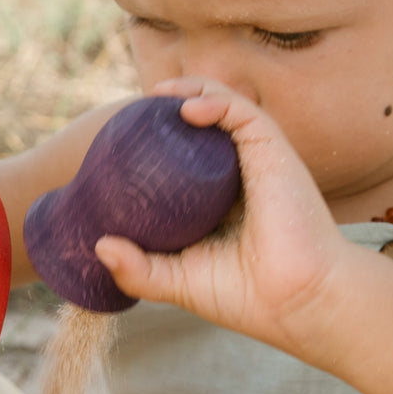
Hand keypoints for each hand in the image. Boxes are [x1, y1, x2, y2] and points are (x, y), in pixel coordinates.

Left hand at [93, 81, 351, 355]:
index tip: (126, 141)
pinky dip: (214, 101)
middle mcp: (241, 175)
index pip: (189, 157)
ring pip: (224, 107)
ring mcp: (259, 161)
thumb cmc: (245, 296)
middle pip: (205, 125)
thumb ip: (137, 270)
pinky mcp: (274, 151)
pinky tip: (185, 110)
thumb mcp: (176, 282)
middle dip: (170, 108)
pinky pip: (242, 111)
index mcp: (222, 201)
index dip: (160, 141)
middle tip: (136, 112)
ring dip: (189, 91)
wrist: (294, 302)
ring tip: (156, 96)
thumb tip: (98, 244)